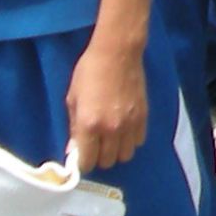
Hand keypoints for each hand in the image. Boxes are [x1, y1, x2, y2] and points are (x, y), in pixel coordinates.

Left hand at [63, 37, 148, 172]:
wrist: (118, 53)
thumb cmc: (89, 72)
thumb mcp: (72, 99)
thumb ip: (74, 127)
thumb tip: (74, 149)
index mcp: (89, 125)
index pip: (87, 161)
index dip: (82, 162)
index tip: (80, 156)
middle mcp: (111, 130)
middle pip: (107, 162)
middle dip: (99, 157)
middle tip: (95, 146)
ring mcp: (130, 125)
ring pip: (125, 155)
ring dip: (116, 151)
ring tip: (110, 139)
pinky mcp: (144, 117)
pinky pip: (138, 142)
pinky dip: (129, 141)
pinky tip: (124, 130)